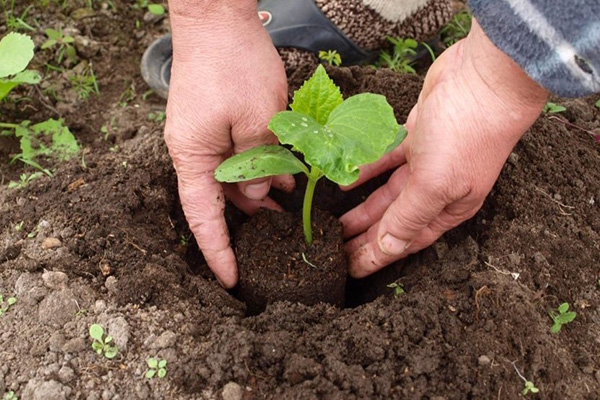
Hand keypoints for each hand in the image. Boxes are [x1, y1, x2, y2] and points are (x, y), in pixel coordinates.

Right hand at [164, 5, 293, 287]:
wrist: (216, 18)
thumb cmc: (233, 64)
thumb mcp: (256, 121)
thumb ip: (258, 165)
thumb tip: (259, 195)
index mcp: (193, 157)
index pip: (203, 218)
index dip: (218, 252)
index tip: (231, 280)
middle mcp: (194, 151)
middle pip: (219, 201)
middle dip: (248, 223)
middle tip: (278, 244)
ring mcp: (205, 136)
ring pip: (233, 179)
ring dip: (260, 195)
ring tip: (290, 212)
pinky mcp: (218, 122)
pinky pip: (239, 157)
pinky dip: (261, 170)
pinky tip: (286, 178)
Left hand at [341, 20, 547, 277]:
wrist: (484, 77)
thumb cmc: (465, 134)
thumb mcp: (435, 182)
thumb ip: (409, 216)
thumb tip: (388, 249)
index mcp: (448, 208)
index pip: (406, 241)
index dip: (377, 256)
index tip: (350, 270)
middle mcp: (438, 189)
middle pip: (393, 220)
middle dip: (365, 237)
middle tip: (333, 250)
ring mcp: (426, 162)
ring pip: (387, 193)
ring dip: (362, 208)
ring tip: (333, 224)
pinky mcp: (415, 136)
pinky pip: (384, 161)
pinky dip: (365, 170)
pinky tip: (343, 181)